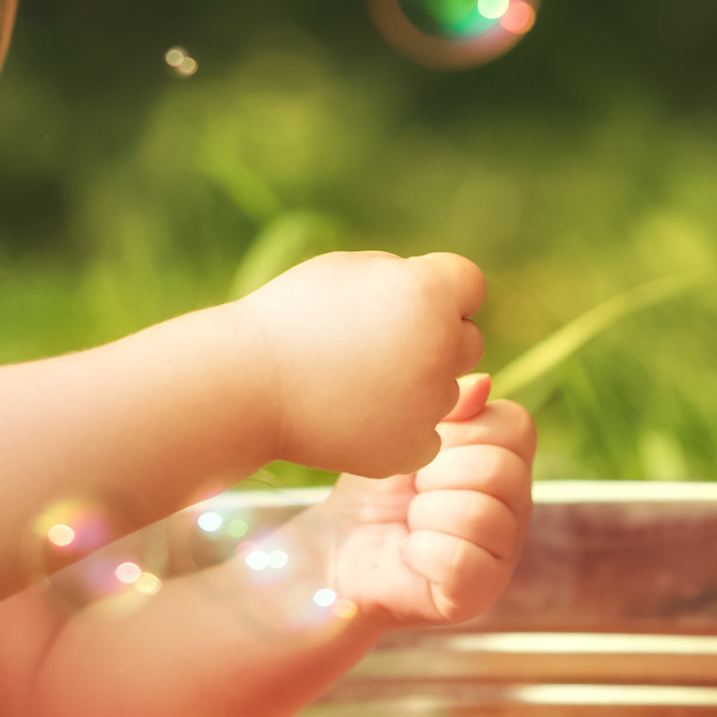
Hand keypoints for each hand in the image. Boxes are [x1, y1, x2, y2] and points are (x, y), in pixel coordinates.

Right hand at [240, 249, 485, 478]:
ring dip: (417, 385)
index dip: (438, 289)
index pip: (469, 285)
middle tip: (379, 344)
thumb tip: (446, 299)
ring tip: (356, 380)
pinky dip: (399, 427)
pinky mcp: (413, 448)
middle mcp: (441, 349)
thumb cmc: (293, 315)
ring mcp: (430, 404)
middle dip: (436, 339)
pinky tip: (356, 414)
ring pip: (446, 390)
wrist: (247, 384)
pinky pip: (426, 432)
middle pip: (468, 341)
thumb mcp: (351, 269)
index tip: (400, 301)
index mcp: (428, 294)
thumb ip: (407, 277)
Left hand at [317, 376, 534, 626]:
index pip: (516, 425)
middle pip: (499, 468)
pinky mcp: (478, 594)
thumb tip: (483, 381)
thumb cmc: (375, 486)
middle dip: (437, 472)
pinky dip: (420, 551)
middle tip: (412, 488)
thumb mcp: (405, 432)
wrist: (334, 548)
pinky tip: (410, 553)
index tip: (427, 445)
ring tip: (409, 521)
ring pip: (479, 513)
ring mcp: (503, 554)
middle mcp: (516, 507)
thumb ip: (446, 406)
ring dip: (424, 513)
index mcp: (507, 461)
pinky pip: (460, 559)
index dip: (462, 428)